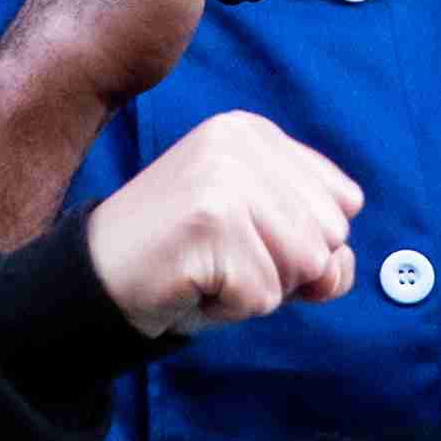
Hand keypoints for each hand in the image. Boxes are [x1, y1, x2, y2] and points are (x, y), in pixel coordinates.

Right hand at [81, 114, 368, 339]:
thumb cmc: (187, 263)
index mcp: (256, 134)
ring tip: (210, 269)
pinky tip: (193, 283)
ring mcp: (223, 178)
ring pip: (303, 265)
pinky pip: (262, 295)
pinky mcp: (209, 220)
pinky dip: (230, 306)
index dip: (306, 241)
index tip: (248, 237)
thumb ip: (320, 250)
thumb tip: (337, 269)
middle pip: (329, 234)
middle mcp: (241, 143)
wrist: (97, 278)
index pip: (343, 202)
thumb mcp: (263, 243)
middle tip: (225, 257)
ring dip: (258, 289)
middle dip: (286, 267)